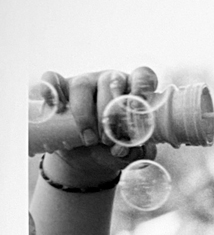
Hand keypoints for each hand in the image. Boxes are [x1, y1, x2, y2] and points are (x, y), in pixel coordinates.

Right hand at [40, 67, 158, 184]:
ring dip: (84, 113)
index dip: (142, 87)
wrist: (90, 157)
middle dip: (110, 113)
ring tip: (90, 140)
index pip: (141, 76)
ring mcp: (86, 83)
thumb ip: (139, 151)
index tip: (138, 105)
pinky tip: (54, 106)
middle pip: (110, 81)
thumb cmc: (116, 149)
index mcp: (133, 91)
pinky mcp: (62, 90)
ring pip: (82, 85)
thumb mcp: (132, 152)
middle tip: (109, 141)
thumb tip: (130, 149)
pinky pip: (52, 80)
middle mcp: (111, 82)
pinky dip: (50, 89)